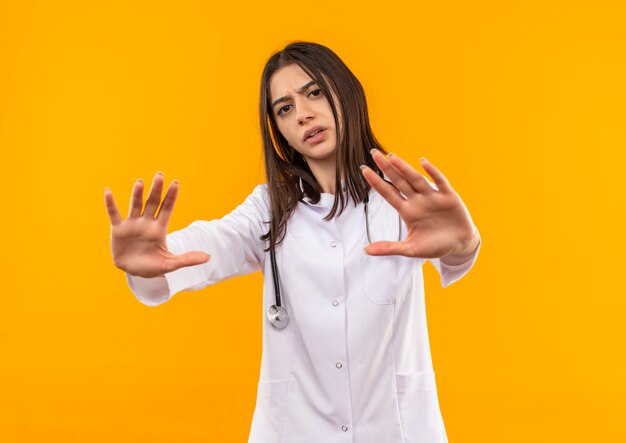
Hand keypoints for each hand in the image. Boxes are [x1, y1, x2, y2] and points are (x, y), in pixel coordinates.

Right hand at [104, 172, 209, 277]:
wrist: (133, 271)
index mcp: (159, 228)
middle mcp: (146, 223)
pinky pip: (114, 214)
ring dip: (137, 194)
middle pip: (152, 203)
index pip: (167, 209)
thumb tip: (208, 257)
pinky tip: (108, 192)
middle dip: (156, 190)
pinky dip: (111, 204)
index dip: (171, 196)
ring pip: (135, 205)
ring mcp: (132, 224)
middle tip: (160, 175)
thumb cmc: (153, 266)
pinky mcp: (118, 230)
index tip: (175, 183)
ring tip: (140, 182)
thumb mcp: (170, 264)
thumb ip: (187, 259)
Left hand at [360, 150, 478, 259]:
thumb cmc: (435, 245)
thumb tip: (365, 250)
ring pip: (416, 179)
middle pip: (399, 181)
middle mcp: (418, 200)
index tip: (363, 170)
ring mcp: (432, 197)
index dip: (376, 182)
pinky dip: (432, 172)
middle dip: (387, 168)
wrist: (460, 244)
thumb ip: (389, 248)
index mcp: (407, 211)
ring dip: (405, 168)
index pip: (388, 193)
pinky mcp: (449, 196)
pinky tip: (423, 163)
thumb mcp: (411, 249)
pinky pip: (440, 182)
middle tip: (374, 154)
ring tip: (392, 157)